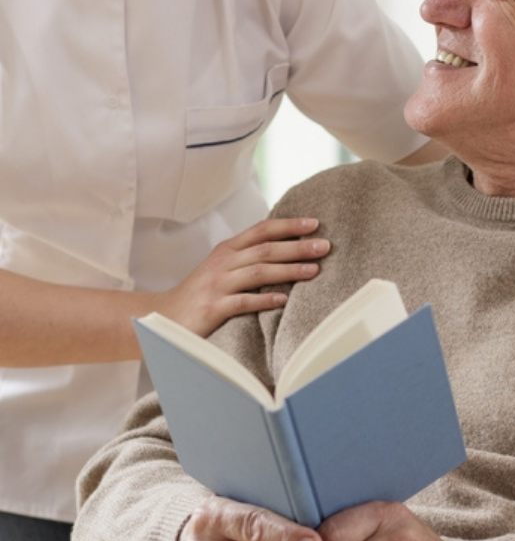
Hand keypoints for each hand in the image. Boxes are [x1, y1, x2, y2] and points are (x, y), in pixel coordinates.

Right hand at [156, 217, 329, 336]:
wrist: (162, 316)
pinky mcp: (212, 308)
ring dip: (289, 270)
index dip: (288, 225)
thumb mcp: (222, 267)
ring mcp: (217, 285)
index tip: (314, 224)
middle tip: (325, 246)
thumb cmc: (201, 293)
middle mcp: (223, 263)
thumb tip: (286, 248)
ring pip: (258, 272)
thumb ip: (248, 257)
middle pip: (265, 249)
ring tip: (314, 270)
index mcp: (227, 250)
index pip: (261, 230)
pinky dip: (264, 300)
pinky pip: (242, 302)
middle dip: (297, 246)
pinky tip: (284, 301)